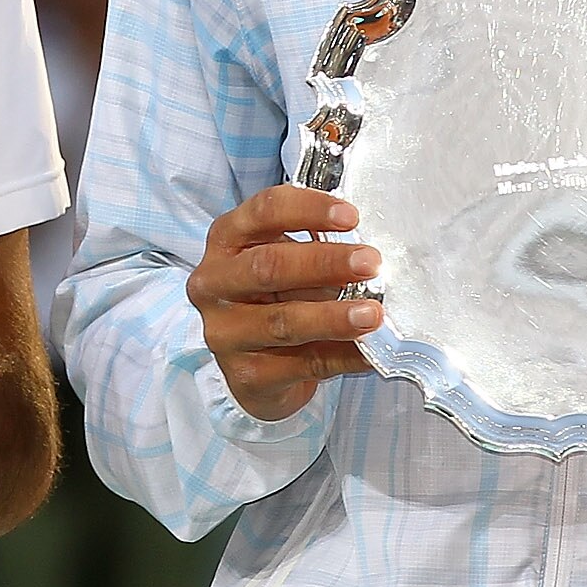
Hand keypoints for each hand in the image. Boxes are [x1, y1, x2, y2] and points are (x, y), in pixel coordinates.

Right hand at [189, 186, 380, 421]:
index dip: (308, 210)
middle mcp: (214, 284)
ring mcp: (225, 333)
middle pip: (268, 266)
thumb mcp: (286, 261)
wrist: (256, 367)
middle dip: (324, 262)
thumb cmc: (276, 298)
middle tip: (369, 263)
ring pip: (282, 322)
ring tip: (372, 313)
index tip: (351, 216)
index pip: (263, 212)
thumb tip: (369, 254)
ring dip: (333, 316)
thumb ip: (314, 248)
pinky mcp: (247, 375)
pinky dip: (343, 355)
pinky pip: (304, 364)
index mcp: (226, 240)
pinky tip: (369, 350)